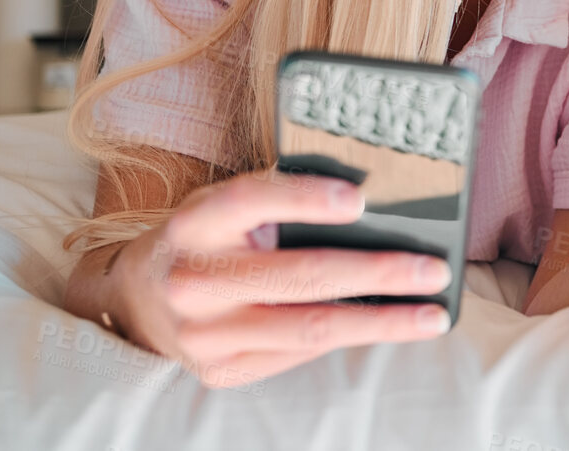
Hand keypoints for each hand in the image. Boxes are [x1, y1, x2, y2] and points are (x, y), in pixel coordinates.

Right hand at [109, 169, 456, 387]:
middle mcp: (193, 280)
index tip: (361, 200)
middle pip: (299, 276)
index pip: (251, 201)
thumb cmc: (204, 239)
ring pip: (308, 328)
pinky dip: (350, 338)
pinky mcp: (221, 370)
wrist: (137, 301)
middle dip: (377, 273)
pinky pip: (299, 354)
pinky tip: (388, 327)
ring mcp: (205, 333)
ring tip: (431, 314)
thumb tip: (368, 201)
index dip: (306, 199)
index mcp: (196, 223)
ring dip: (381, 321)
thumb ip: (278, 198)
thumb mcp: (224, 205)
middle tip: (432, 270)